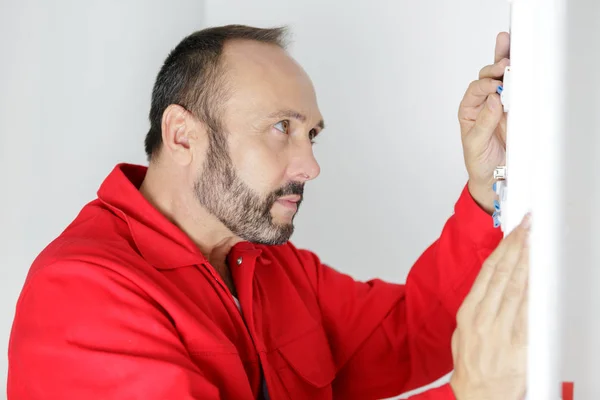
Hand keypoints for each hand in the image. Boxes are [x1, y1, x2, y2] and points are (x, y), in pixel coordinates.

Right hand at [449, 213, 529, 399]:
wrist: (478, 396)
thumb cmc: (471, 366)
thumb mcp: (463, 332)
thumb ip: (478, 308)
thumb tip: (493, 287)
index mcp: (468, 313)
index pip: (487, 273)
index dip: (501, 250)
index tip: (512, 233)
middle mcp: (483, 318)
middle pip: (502, 275)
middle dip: (516, 248)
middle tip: (527, 228)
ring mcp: (501, 331)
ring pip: (516, 289)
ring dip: (526, 263)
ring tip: (534, 243)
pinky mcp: (519, 345)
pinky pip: (528, 313)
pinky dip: (533, 292)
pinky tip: (539, 276)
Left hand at [458, 32, 509, 213]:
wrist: (494, 176)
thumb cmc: (479, 161)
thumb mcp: (476, 144)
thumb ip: (483, 123)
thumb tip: (493, 100)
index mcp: (469, 110)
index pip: (476, 90)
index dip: (485, 86)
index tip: (495, 87)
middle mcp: (483, 103)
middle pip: (487, 78)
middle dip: (495, 69)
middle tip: (505, 63)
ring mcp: (500, 104)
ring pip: (502, 78)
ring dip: (505, 61)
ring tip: (509, 46)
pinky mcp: (516, 108)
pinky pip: (517, 88)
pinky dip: (519, 74)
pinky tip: (521, 59)